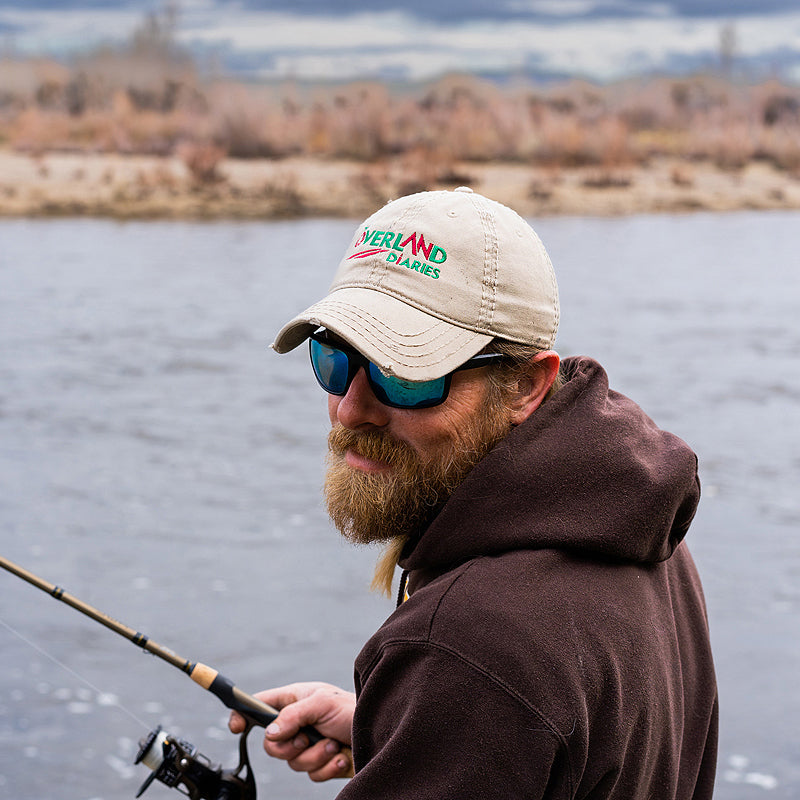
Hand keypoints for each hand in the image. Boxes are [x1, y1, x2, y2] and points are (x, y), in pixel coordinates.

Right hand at [229, 682, 354, 780]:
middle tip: (307, 737)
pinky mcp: (320, 763)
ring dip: (315, 756)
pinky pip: (311, 775)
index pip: (260, 706)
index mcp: (295, 700)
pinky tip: (340, 756)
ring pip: (292, 763)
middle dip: (290, 746)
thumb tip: (270, 733)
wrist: (379, 733)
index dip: (244, 715)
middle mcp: (298, 723)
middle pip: (272, 744)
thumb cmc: (352, 709)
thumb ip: (293, 716)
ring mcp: (308, 744)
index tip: (236, 727)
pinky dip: (327, 767)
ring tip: (332, 744)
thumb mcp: (321, 703)